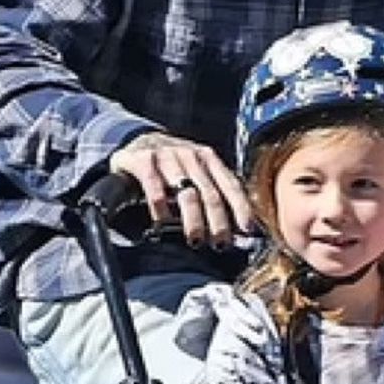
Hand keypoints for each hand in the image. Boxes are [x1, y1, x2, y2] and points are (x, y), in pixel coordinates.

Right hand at [109, 133, 254, 246]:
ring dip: (193, 219)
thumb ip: (210, 194)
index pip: (230, 184)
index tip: (247, 229)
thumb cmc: (170, 166)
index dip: (241, 207)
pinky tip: (162, 221)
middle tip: (220, 244)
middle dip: (218, 221)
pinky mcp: (143, 159)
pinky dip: (160, 205)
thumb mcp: (193, 172)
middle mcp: (191, 155)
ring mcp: (167, 156)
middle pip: (210, 193)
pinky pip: (154, 185)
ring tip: (196, 239)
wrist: (136, 139)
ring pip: (186, 192)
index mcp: (208, 158)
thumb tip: (235, 230)